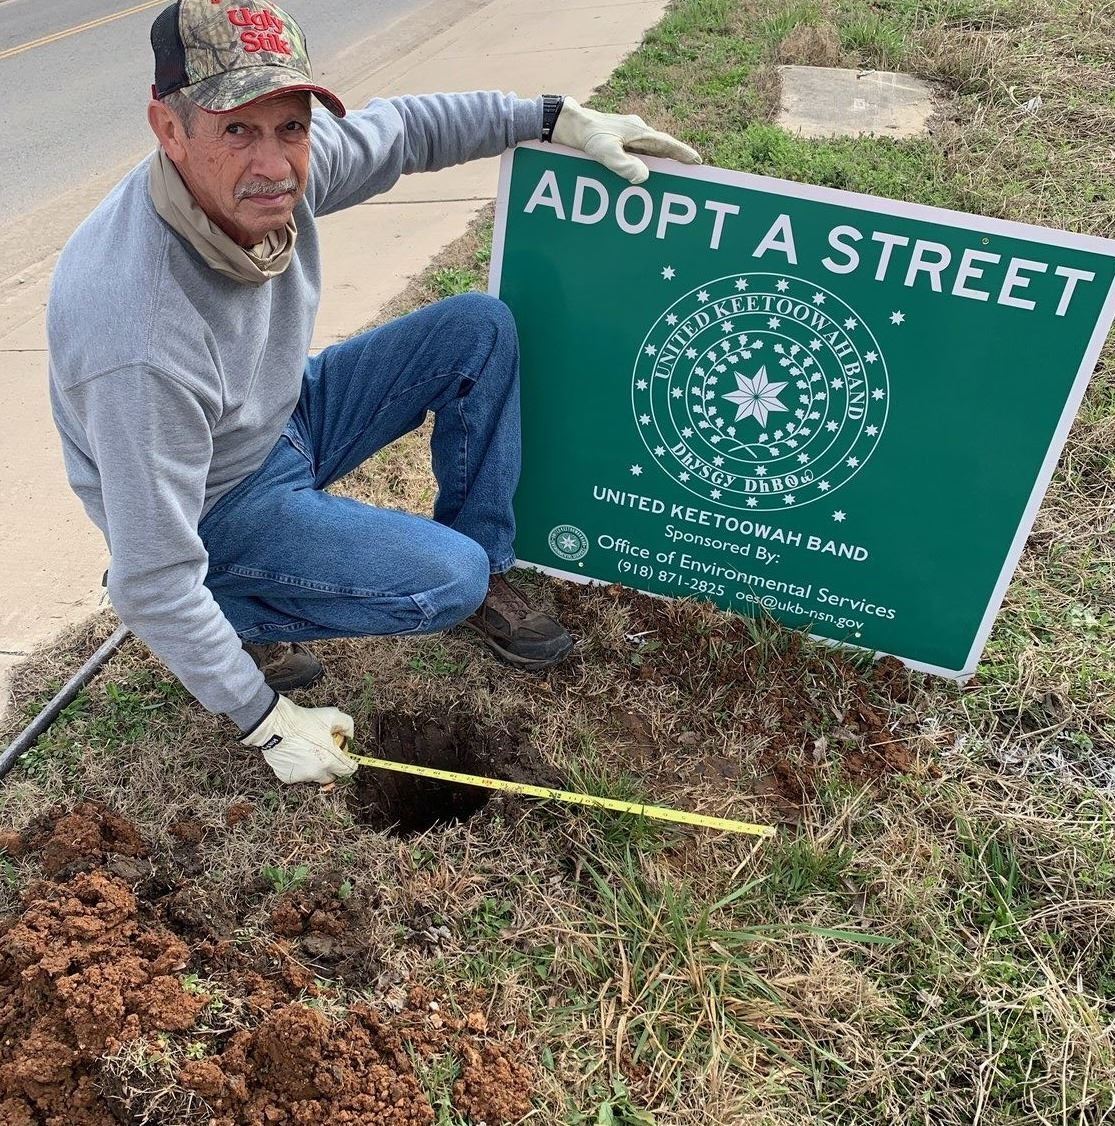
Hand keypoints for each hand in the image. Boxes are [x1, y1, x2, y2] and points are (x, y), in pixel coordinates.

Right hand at [241, 695, 356, 784]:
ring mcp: (301, 776)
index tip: (344, 756)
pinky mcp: (287, 777)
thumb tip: (350, 735)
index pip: (348, 771)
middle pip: (331, 777)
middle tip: (327, 753)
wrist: (275, 724)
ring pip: (313, 776)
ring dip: (315, 767)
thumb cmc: (302, 721)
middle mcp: (316, 772)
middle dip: (332, 767)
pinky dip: (299, 768)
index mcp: (330, 760)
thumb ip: (347, 725)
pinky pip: (297, 775)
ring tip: (308, 751)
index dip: (349, 762)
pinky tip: (296, 754)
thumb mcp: (332, 716)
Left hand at [552, 97, 700, 184]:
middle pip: (661, 148)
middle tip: (689, 171)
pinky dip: (644, 162)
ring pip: (650, 151)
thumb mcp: (605, 152)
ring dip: (660, 162)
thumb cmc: (587, 135)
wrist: (568, 123)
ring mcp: (628, 134)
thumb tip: (644, 176)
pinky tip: (643, 172)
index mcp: (639, 132)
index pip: (667, 145)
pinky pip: (637, 152)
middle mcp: (637, 132)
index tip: (697, 162)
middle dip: (675, 159)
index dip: (683, 154)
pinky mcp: (619, 139)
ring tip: (669, 175)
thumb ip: (624, 165)